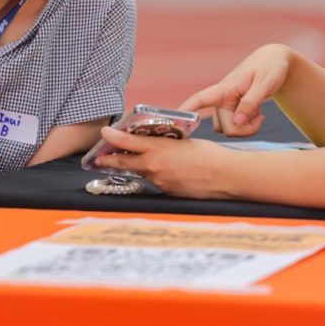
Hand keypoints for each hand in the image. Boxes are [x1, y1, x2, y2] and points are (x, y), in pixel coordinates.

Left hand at [93, 126, 232, 198]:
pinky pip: (156, 181)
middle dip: (109, 160)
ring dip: (136, 166)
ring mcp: (159, 182)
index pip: (126, 142)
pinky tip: (166, 171)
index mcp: (158, 149)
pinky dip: (155, 175)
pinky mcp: (167, 192)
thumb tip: (155, 145)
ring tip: (136, 160)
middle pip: (124, 163)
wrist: (225, 176)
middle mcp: (154, 167)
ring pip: (141, 172)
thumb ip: (165, 144)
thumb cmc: (209, 154)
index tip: (105, 133)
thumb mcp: (183, 141)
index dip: (112, 137)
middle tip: (99, 158)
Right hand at [179, 44, 293, 135]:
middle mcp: (222, 99)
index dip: (185, 111)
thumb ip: (250, 103)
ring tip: (260, 114)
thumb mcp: (264, 84)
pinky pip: (235, 127)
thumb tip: (236, 122)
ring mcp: (227, 105)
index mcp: (225, 88)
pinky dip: (248, 126)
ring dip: (246, 128)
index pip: (199, 99)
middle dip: (244, 129)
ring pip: (230, 130)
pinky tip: (258, 115)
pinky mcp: (233, 110)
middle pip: (225, 126)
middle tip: (261, 118)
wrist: (275, 61)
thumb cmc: (270, 68)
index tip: (174, 121)